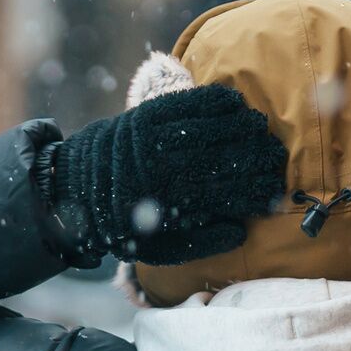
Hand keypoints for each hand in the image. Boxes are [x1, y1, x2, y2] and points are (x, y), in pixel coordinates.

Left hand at [46, 84, 287, 265]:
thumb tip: (240, 231)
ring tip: (263, 130)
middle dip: (255, 157)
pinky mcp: (145, 115)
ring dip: (241, 126)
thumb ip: (200, 243)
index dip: (253, 190)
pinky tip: (236, 102)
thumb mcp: (156, 250)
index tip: (274, 189)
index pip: (222, 193)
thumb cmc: (122, 224)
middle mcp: (162, 167)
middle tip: (277, 158)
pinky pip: (186, 103)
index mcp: (167, 203)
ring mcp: (153, 137)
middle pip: (221, 158)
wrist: (74, 187)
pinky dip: (214, 101)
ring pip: (208, 127)